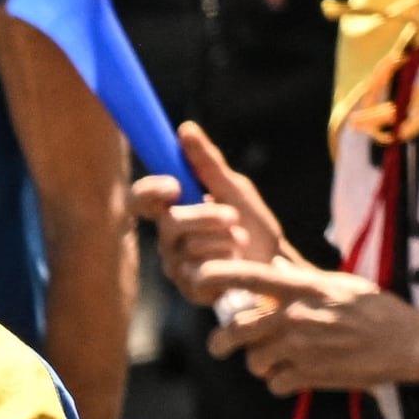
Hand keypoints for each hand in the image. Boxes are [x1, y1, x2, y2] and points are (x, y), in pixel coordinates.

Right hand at [137, 121, 290, 305]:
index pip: (141, 199)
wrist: (276, 262)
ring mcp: (177, 265)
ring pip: (189, 248)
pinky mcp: (190, 289)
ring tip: (241, 240)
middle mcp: (168, 238)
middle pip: (169, 223)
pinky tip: (236, 262)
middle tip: (233, 216)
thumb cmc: (252, 224)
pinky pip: (201, 273)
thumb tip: (185, 129)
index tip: (174, 187)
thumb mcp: (235, 189)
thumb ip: (208, 164)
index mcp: (173, 210)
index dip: (150, 191)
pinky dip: (226, 262)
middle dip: (205, 216)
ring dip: (224, 240)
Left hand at [202, 253, 418, 397]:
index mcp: (305, 288)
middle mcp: (297, 317)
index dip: (219, 275)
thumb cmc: (375, 309)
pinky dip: (282, 382)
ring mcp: (301, 349)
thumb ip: (300, 279)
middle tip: (221, 345)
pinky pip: (275, 384)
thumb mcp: (338, 283)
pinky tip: (300, 374)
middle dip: (223, 341)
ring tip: (279, 359)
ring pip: (254, 361)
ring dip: (260, 363)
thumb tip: (270, 266)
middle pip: (236, 331)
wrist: (406, 343)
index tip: (197, 276)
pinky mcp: (308, 377)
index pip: (252, 276)